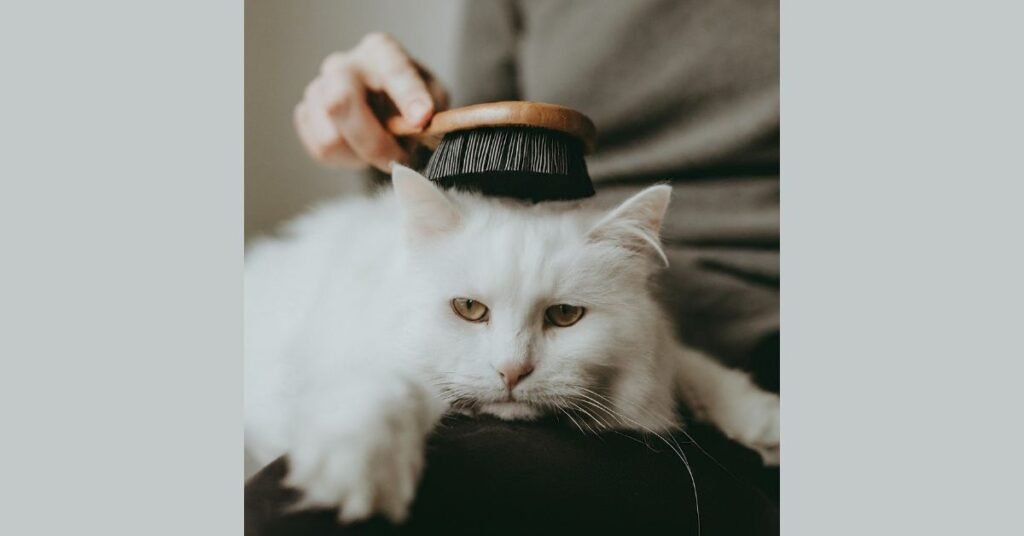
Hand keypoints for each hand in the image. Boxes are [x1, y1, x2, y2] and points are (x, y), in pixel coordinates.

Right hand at [294, 32, 448, 171]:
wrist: (384, 108)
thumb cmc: (411, 102)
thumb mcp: (434, 101)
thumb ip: (431, 111)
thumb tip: (419, 122)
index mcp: (381, 51)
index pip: (393, 71)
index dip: (408, 96)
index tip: (422, 119)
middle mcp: (343, 65)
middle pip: (339, 102)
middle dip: (371, 141)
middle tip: (397, 159)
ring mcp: (318, 89)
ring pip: (330, 138)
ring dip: (361, 155)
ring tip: (380, 149)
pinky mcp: (305, 114)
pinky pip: (321, 150)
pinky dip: (346, 159)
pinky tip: (360, 147)